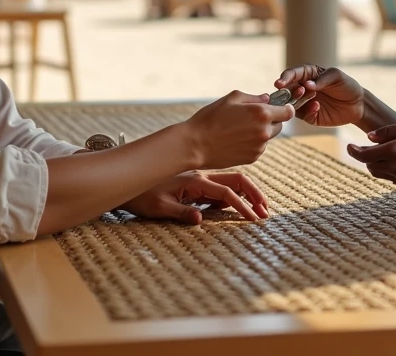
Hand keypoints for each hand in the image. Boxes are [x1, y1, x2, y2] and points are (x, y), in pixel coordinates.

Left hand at [121, 171, 268, 224]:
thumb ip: (181, 213)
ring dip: (246, 193)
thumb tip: (200, 219)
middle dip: (253, 194)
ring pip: (230, 182)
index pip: (225, 193)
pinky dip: (233, 195)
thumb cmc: (141, 197)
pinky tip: (240, 206)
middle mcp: (200, 176)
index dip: (242, 206)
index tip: (254, 219)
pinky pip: (219, 188)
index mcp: (194, 181)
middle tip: (266, 210)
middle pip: (235, 180)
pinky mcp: (195, 184)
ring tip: (259, 208)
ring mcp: (199, 178)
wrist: (129, 182)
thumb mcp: (159, 208)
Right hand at [185, 91, 293, 168]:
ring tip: (239, 129)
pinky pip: (258, 147)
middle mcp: (264, 132)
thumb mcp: (231, 98)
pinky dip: (252, 143)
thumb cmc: (211, 118)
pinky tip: (235, 139)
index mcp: (261, 113)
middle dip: (271, 120)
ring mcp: (259, 147)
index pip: (288, 112)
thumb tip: (266, 98)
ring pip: (268, 137)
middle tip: (253, 117)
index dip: (285, 108)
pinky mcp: (252, 158)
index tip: (279, 107)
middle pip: (279, 125)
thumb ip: (253, 97)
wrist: (196, 144)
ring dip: (260, 132)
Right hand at [274, 65, 365, 127]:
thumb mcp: (337, 76)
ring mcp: (305, 103)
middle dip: (288, 91)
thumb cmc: (347, 85)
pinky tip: (317, 106)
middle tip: (298, 91)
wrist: (358, 104)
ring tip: (307, 96)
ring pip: (291, 103)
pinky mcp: (310, 116)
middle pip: (287, 90)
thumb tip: (306, 84)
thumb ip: (322, 79)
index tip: (280, 83)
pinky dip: (307, 110)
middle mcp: (303, 88)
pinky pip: (303, 114)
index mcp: (307, 75)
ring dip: (296, 101)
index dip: (285, 78)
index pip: (292, 74)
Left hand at [346, 120, 395, 183]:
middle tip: (362, 146)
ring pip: (377, 173)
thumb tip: (368, 138)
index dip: (353, 151)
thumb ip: (388, 131)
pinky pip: (388, 177)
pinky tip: (390, 159)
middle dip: (364, 156)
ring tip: (377, 152)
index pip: (364, 155)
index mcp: (394, 150)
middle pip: (368, 165)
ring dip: (372, 163)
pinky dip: (384, 169)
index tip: (348, 145)